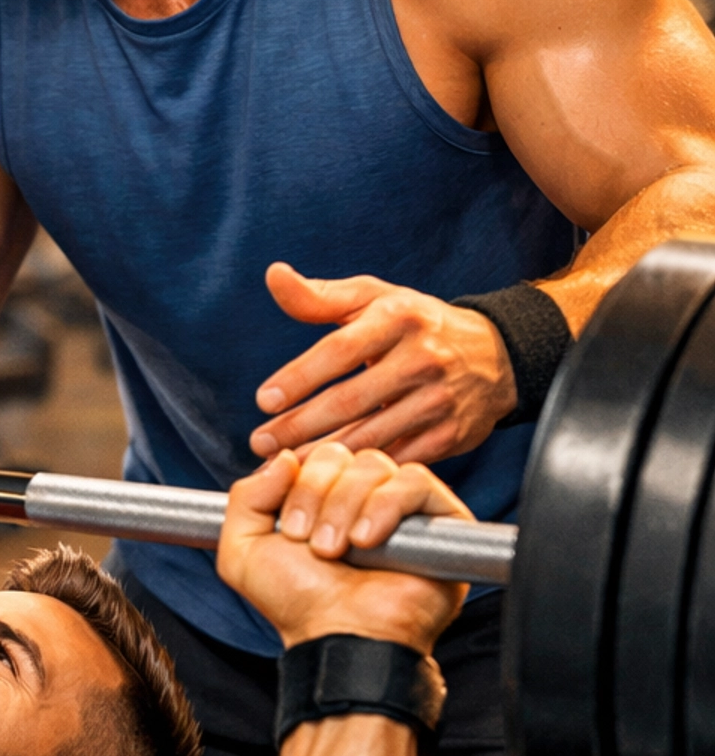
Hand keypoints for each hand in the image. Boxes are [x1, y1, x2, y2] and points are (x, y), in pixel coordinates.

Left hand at [218, 443, 470, 652]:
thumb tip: (284, 458)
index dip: (299, 484)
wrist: (339, 635)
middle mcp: (362, 498)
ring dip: (347, 505)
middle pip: (340, 455)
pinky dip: (386, 504)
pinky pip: (415, 481)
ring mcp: (402, 507)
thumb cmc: (299, 603)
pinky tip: (370, 540)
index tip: (291, 531)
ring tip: (343, 549)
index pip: (313, 456)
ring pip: (373, 465)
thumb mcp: (243, 550)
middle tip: (316, 544)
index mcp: (322, 499)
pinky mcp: (440, 518)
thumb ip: (245, 497)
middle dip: (317, 495)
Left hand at [248, 263, 516, 464]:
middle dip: (299, 425)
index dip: (299, 377)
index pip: (339, 351)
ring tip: (283, 465)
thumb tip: (275, 275)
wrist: (495, 355)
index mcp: (398, 318)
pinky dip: (359, 473)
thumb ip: (319, 296)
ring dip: (322, 456)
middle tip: (260, 442)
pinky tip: (328, 480)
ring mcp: (438, 400)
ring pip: (370, 436)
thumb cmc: (415, 324)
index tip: (264, 400)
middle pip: (350, 400)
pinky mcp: (450, 436)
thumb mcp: (374, 299)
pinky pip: (396, 460)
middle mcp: (422, 358)